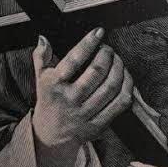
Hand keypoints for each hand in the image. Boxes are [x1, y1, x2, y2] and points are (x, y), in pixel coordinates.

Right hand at [32, 28, 132, 148]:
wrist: (50, 135)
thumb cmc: (49, 99)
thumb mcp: (40, 77)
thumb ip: (41, 56)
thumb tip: (42, 37)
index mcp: (54, 84)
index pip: (73, 60)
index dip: (88, 43)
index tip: (99, 32)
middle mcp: (70, 99)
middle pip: (96, 72)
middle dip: (107, 54)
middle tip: (108, 48)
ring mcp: (85, 113)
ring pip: (111, 87)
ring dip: (119, 68)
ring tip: (117, 59)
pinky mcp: (98, 124)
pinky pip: (120, 103)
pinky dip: (127, 87)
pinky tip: (125, 77)